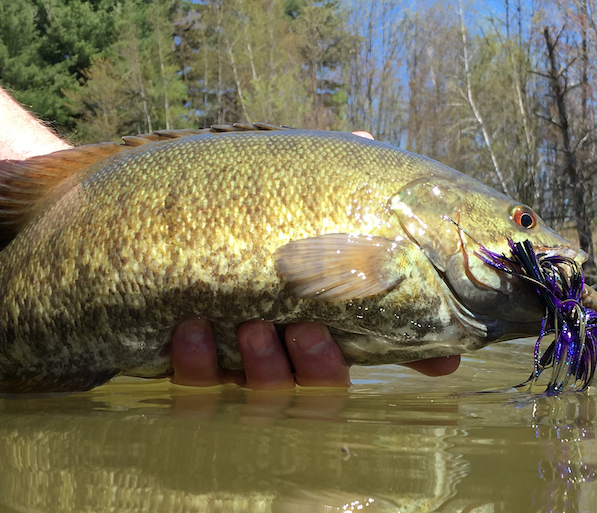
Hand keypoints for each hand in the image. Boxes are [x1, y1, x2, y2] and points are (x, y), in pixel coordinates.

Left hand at [169, 129, 460, 389]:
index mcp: (319, 321)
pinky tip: (190, 330)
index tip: (442, 362)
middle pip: (320, 391)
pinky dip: (197, 366)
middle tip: (304, 326)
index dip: (414, 362)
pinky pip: (199, 392)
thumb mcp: (283, 205)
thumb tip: (366, 144)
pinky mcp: (192, 377)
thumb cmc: (235, 227)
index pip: (381, 347)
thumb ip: (320, 185)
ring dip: (263, 367)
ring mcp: (238, 372)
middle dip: (318, 365)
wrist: (155, 245)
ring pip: (266, 396)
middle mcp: (286, 357)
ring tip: (249, 326)